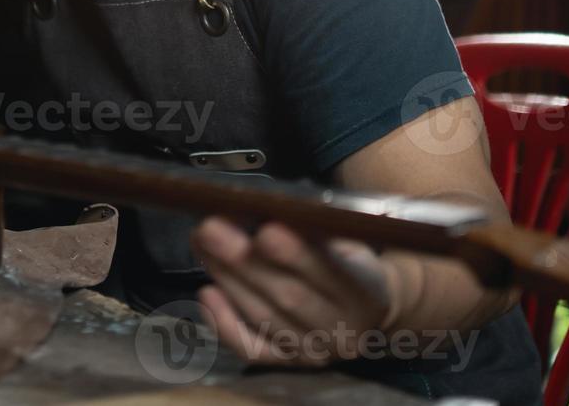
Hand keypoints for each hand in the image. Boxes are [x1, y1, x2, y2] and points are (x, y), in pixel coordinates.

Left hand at [193, 218, 392, 367]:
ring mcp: (314, 352)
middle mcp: (341, 330)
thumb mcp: (345, 240)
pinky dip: (224, 323)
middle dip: (245, 261)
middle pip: (289, 296)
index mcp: (365, 292)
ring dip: (227, 278)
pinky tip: (206, 293)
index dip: (296, 255)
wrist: (367, 310)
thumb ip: (311, 228)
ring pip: (264, 318)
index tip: (265, 230)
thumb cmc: (347, 262)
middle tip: (210, 228)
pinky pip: (251, 349)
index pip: (331, 274)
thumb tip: (262, 205)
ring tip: (201, 244)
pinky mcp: (287, 363)